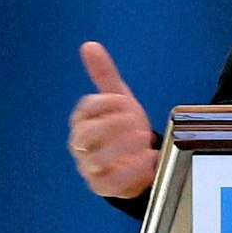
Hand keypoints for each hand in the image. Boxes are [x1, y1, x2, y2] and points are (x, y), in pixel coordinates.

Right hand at [68, 40, 159, 199]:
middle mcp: (80, 145)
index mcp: (82, 120)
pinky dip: (132, 170)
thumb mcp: (118, 100)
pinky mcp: (102, 187)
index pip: (86, 109)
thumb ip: (104, 74)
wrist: (136, 161)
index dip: (105, 104)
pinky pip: (112, 182)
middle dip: (112, 126)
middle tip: (136, 121)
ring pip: (96, 160)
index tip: (125, 101)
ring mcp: (89, 167)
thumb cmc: (123, 127)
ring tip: (143, 139)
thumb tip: (89, 45)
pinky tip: (150, 159)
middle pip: (86, 136)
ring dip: (122, 148)